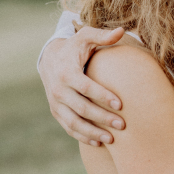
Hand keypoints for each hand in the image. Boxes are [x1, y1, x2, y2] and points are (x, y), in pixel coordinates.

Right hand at [39, 27, 126, 144]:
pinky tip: (99, 143)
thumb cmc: (74, 47)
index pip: (86, 87)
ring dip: (92, 132)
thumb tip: (121, 30)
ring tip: (112, 139)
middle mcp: (58, 90)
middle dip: (102, 118)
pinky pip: (68, 128)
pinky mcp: (56, 112)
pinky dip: (83, 137)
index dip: (103, 96)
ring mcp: (55, 103)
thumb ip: (102, 35)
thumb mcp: (85, 36)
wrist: (50, 58)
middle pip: (82, 108)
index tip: (121, 104)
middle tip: (122, 125)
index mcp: (67, 73)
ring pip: (73, 122)